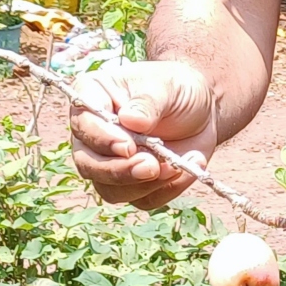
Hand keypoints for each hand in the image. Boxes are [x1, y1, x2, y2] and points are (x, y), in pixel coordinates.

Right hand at [69, 60, 217, 210]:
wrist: (202, 110)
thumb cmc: (176, 89)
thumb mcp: (167, 86)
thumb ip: (148, 102)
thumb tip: (130, 120)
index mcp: (92, 97)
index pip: (83, 124)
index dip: (101, 140)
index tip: (128, 147)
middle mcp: (93, 134)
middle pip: (88, 164)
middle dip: (119, 171)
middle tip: (152, 166)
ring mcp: (109, 162)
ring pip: (110, 189)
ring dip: (143, 185)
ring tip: (177, 166)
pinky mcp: (133, 184)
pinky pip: (142, 200)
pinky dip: (167, 190)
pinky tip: (187, 167)